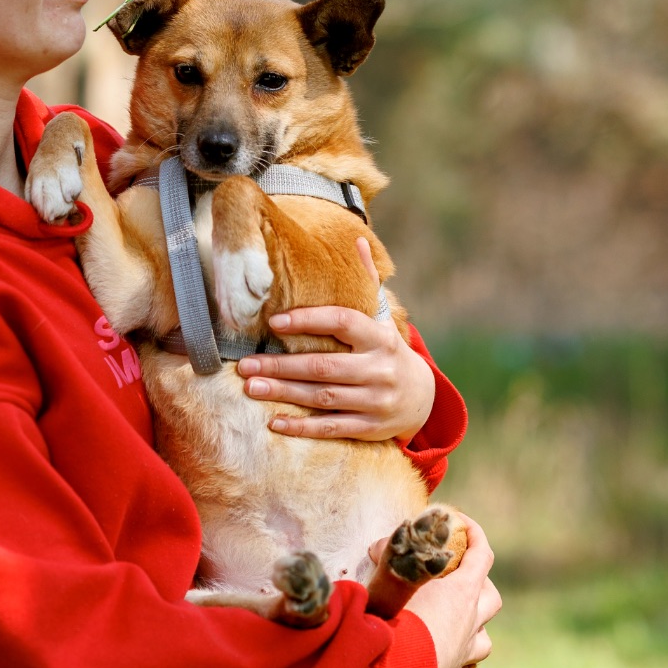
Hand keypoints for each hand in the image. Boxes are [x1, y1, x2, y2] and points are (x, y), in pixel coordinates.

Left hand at [237, 240, 435, 440]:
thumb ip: (366, 282)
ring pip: (323, 397)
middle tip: (245, 364)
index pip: (342, 323)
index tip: (274, 322)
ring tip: (251, 387)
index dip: (308, 320)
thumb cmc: (388, 350)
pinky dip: (302, 427)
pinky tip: (274, 422)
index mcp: (380, 337)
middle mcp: (379, 369)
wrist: (422, 398)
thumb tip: (354, 239)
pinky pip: (331, 428)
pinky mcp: (369, 427)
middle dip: (281, 365)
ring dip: (284, 393)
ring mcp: (375, 401)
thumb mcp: (383, 317)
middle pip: (323, 366)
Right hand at [381, 516, 499, 667]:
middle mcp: (470, 622)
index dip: (476, 535)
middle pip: (492, 599)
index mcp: (460, 592)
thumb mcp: (386, 578)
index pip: (482, 555)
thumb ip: (387, 557)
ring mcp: (463, 654)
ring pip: (484, 642)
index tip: (463, 524)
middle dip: (480, 587)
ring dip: (475, 633)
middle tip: (458, 581)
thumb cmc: (390, 618)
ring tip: (456, 629)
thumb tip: (379, 546)